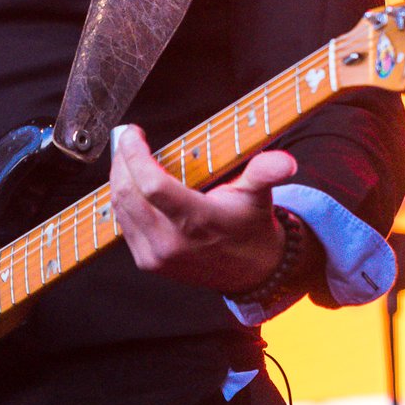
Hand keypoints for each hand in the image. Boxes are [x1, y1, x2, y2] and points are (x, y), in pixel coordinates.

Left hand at [108, 124, 297, 295]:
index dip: (135, 155)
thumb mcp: (259, 195)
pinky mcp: (147, 262)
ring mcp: (156, 256)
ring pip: (121, 208)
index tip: (133, 133)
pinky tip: (131, 182)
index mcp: (197, 222)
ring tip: (128, 155)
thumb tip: (285, 162)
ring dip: (118, 177)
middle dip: (122, 161)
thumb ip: (266, 173)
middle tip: (127, 139)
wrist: (250, 271)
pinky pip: (123, 224)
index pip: (151, 186)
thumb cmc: (250, 225)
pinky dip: (123, 199)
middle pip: (127, 194)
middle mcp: (171, 243)